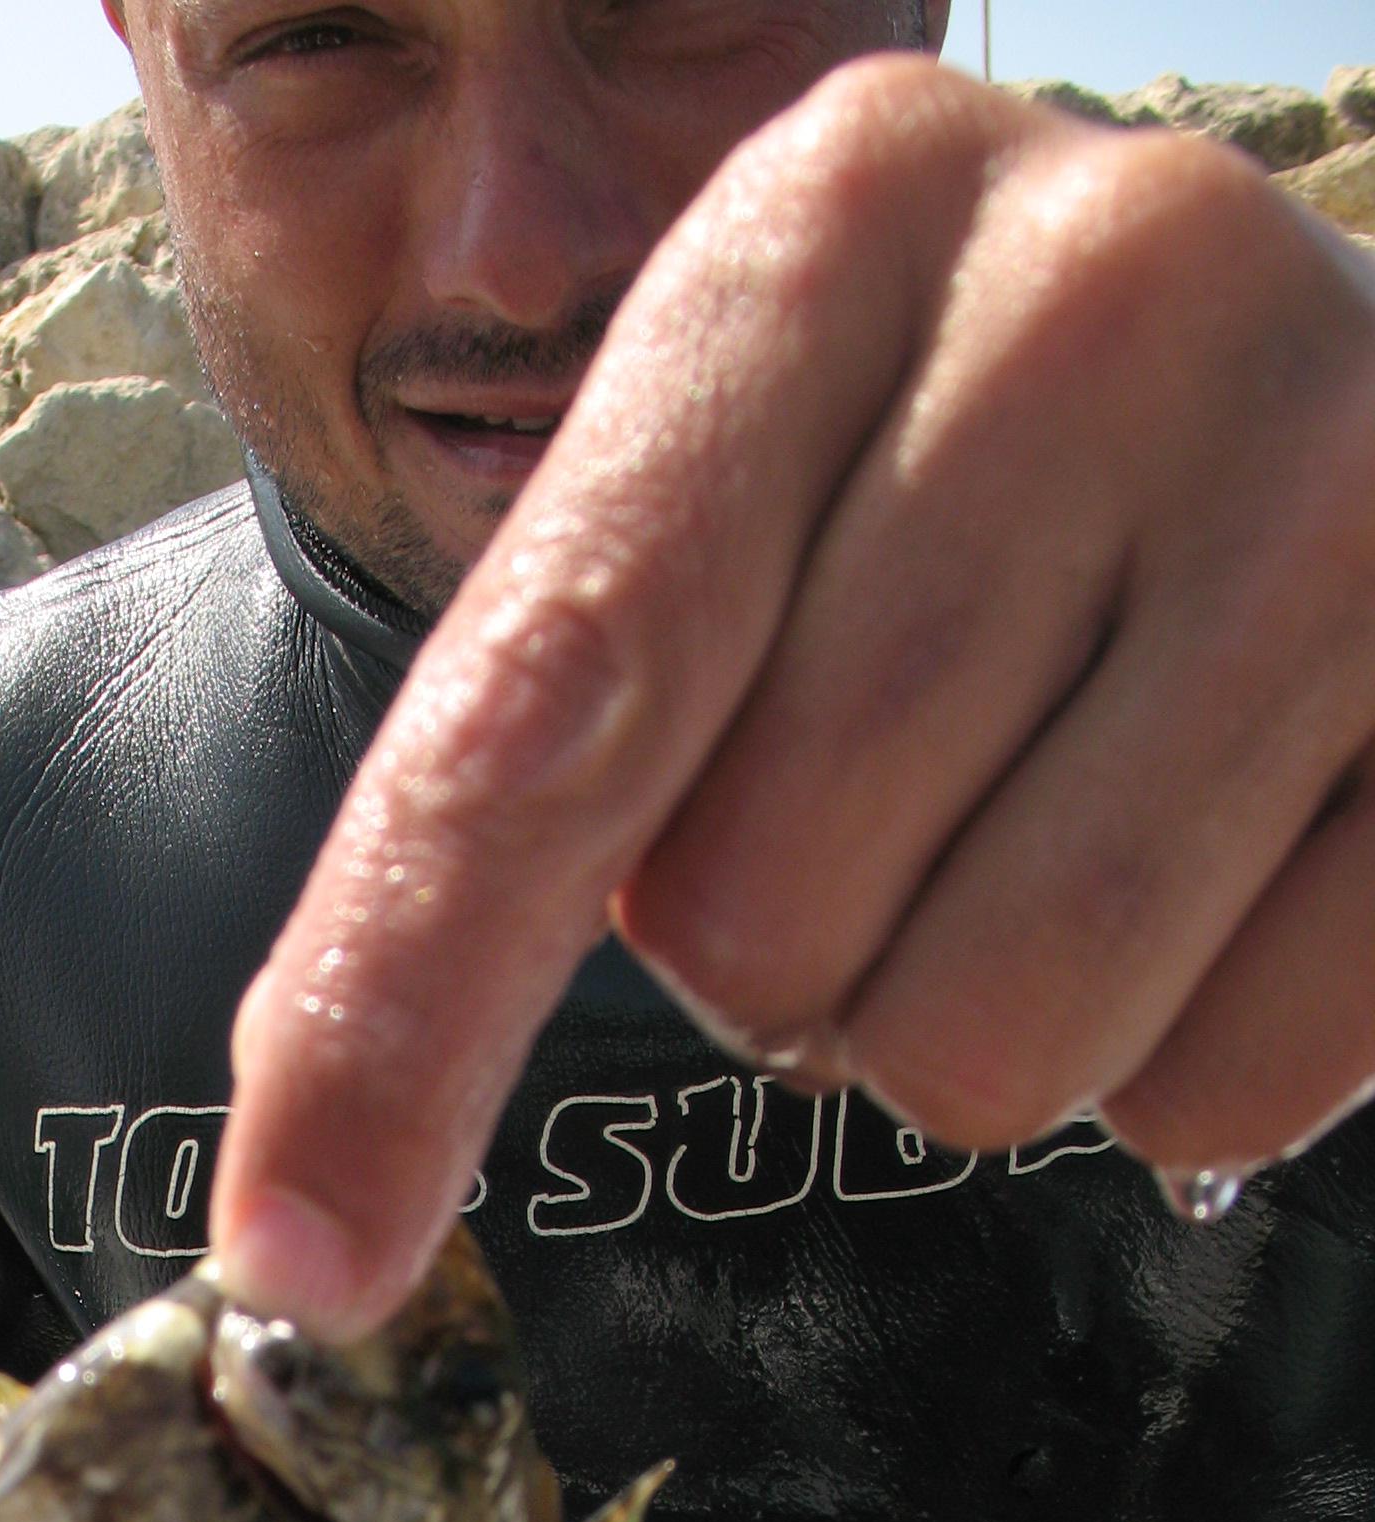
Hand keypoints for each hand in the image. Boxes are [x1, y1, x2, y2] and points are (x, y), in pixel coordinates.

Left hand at [212, 58, 1374, 1338]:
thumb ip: (519, 772)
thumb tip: (300, 1222)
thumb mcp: (725, 517)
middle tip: (910, 797)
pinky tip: (1225, 860)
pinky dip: (1176, 1058)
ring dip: (966, 1022)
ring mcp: (1344, 480)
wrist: (1345, 434)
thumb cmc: (959, 505)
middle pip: (764, 919)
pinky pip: (1216, 1092)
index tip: (294, 1252)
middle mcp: (1104, 288)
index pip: (555, 700)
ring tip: (1062, 822)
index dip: (400, 1003)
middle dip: (783, 948)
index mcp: (831, 227)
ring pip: (981, 1046)